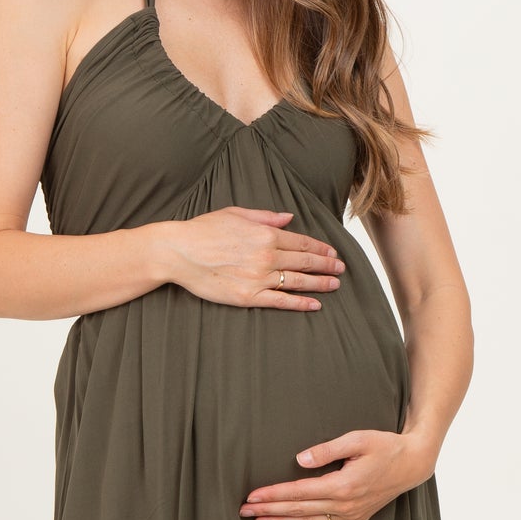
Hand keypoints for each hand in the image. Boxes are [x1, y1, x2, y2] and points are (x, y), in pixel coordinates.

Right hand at [161, 208, 344, 311]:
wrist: (179, 252)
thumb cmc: (203, 230)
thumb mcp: (236, 214)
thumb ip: (265, 216)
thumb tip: (288, 217)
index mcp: (265, 234)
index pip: (301, 241)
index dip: (320, 247)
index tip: (332, 252)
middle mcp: (266, 255)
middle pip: (305, 261)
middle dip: (326, 265)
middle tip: (341, 268)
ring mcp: (258, 278)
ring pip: (298, 281)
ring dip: (320, 283)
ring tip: (335, 285)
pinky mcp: (248, 297)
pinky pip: (281, 301)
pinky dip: (300, 303)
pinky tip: (315, 305)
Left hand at [239, 429, 435, 519]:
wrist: (413, 463)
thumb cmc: (385, 446)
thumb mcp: (357, 439)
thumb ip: (327, 450)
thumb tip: (299, 460)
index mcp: (343, 485)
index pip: (299, 492)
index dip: (273, 495)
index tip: (252, 496)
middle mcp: (345, 504)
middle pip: (298, 510)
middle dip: (269, 510)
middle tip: (243, 512)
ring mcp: (351, 514)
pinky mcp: (355, 518)